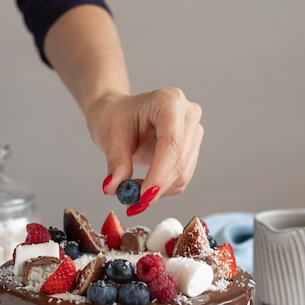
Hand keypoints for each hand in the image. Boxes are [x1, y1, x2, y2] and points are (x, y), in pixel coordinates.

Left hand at [85, 87, 202, 213]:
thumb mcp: (109, 137)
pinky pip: (182, 178)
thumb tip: (114, 187)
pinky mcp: (193, 148)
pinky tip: (144, 185)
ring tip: (131, 191)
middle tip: (132, 204)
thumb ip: (115, 162)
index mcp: (169, 101)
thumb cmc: (114, 117)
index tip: (142, 197)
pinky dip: (162, 188)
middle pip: (180, 160)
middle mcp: (188, 114)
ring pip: (183, 173)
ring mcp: (194, 131)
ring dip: (158, 189)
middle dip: (157, 186)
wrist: (119, 113)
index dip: (159, 173)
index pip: (171, 143)